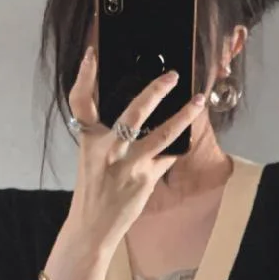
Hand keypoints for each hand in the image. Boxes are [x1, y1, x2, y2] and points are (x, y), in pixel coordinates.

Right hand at [43, 47, 205, 279]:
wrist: (93, 226)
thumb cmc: (93, 190)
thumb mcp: (92, 157)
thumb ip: (107, 136)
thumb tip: (137, 113)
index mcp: (89, 140)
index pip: (80, 101)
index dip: (84, 75)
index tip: (91, 53)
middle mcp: (108, 149)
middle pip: (133, 113)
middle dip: (155, 91)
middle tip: (172, 76)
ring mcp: (129, 165)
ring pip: (163, 134)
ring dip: (184, 116)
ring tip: (198, 101)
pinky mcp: (146, 178)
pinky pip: (168, 155)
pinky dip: (178, 144)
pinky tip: (189, 132)